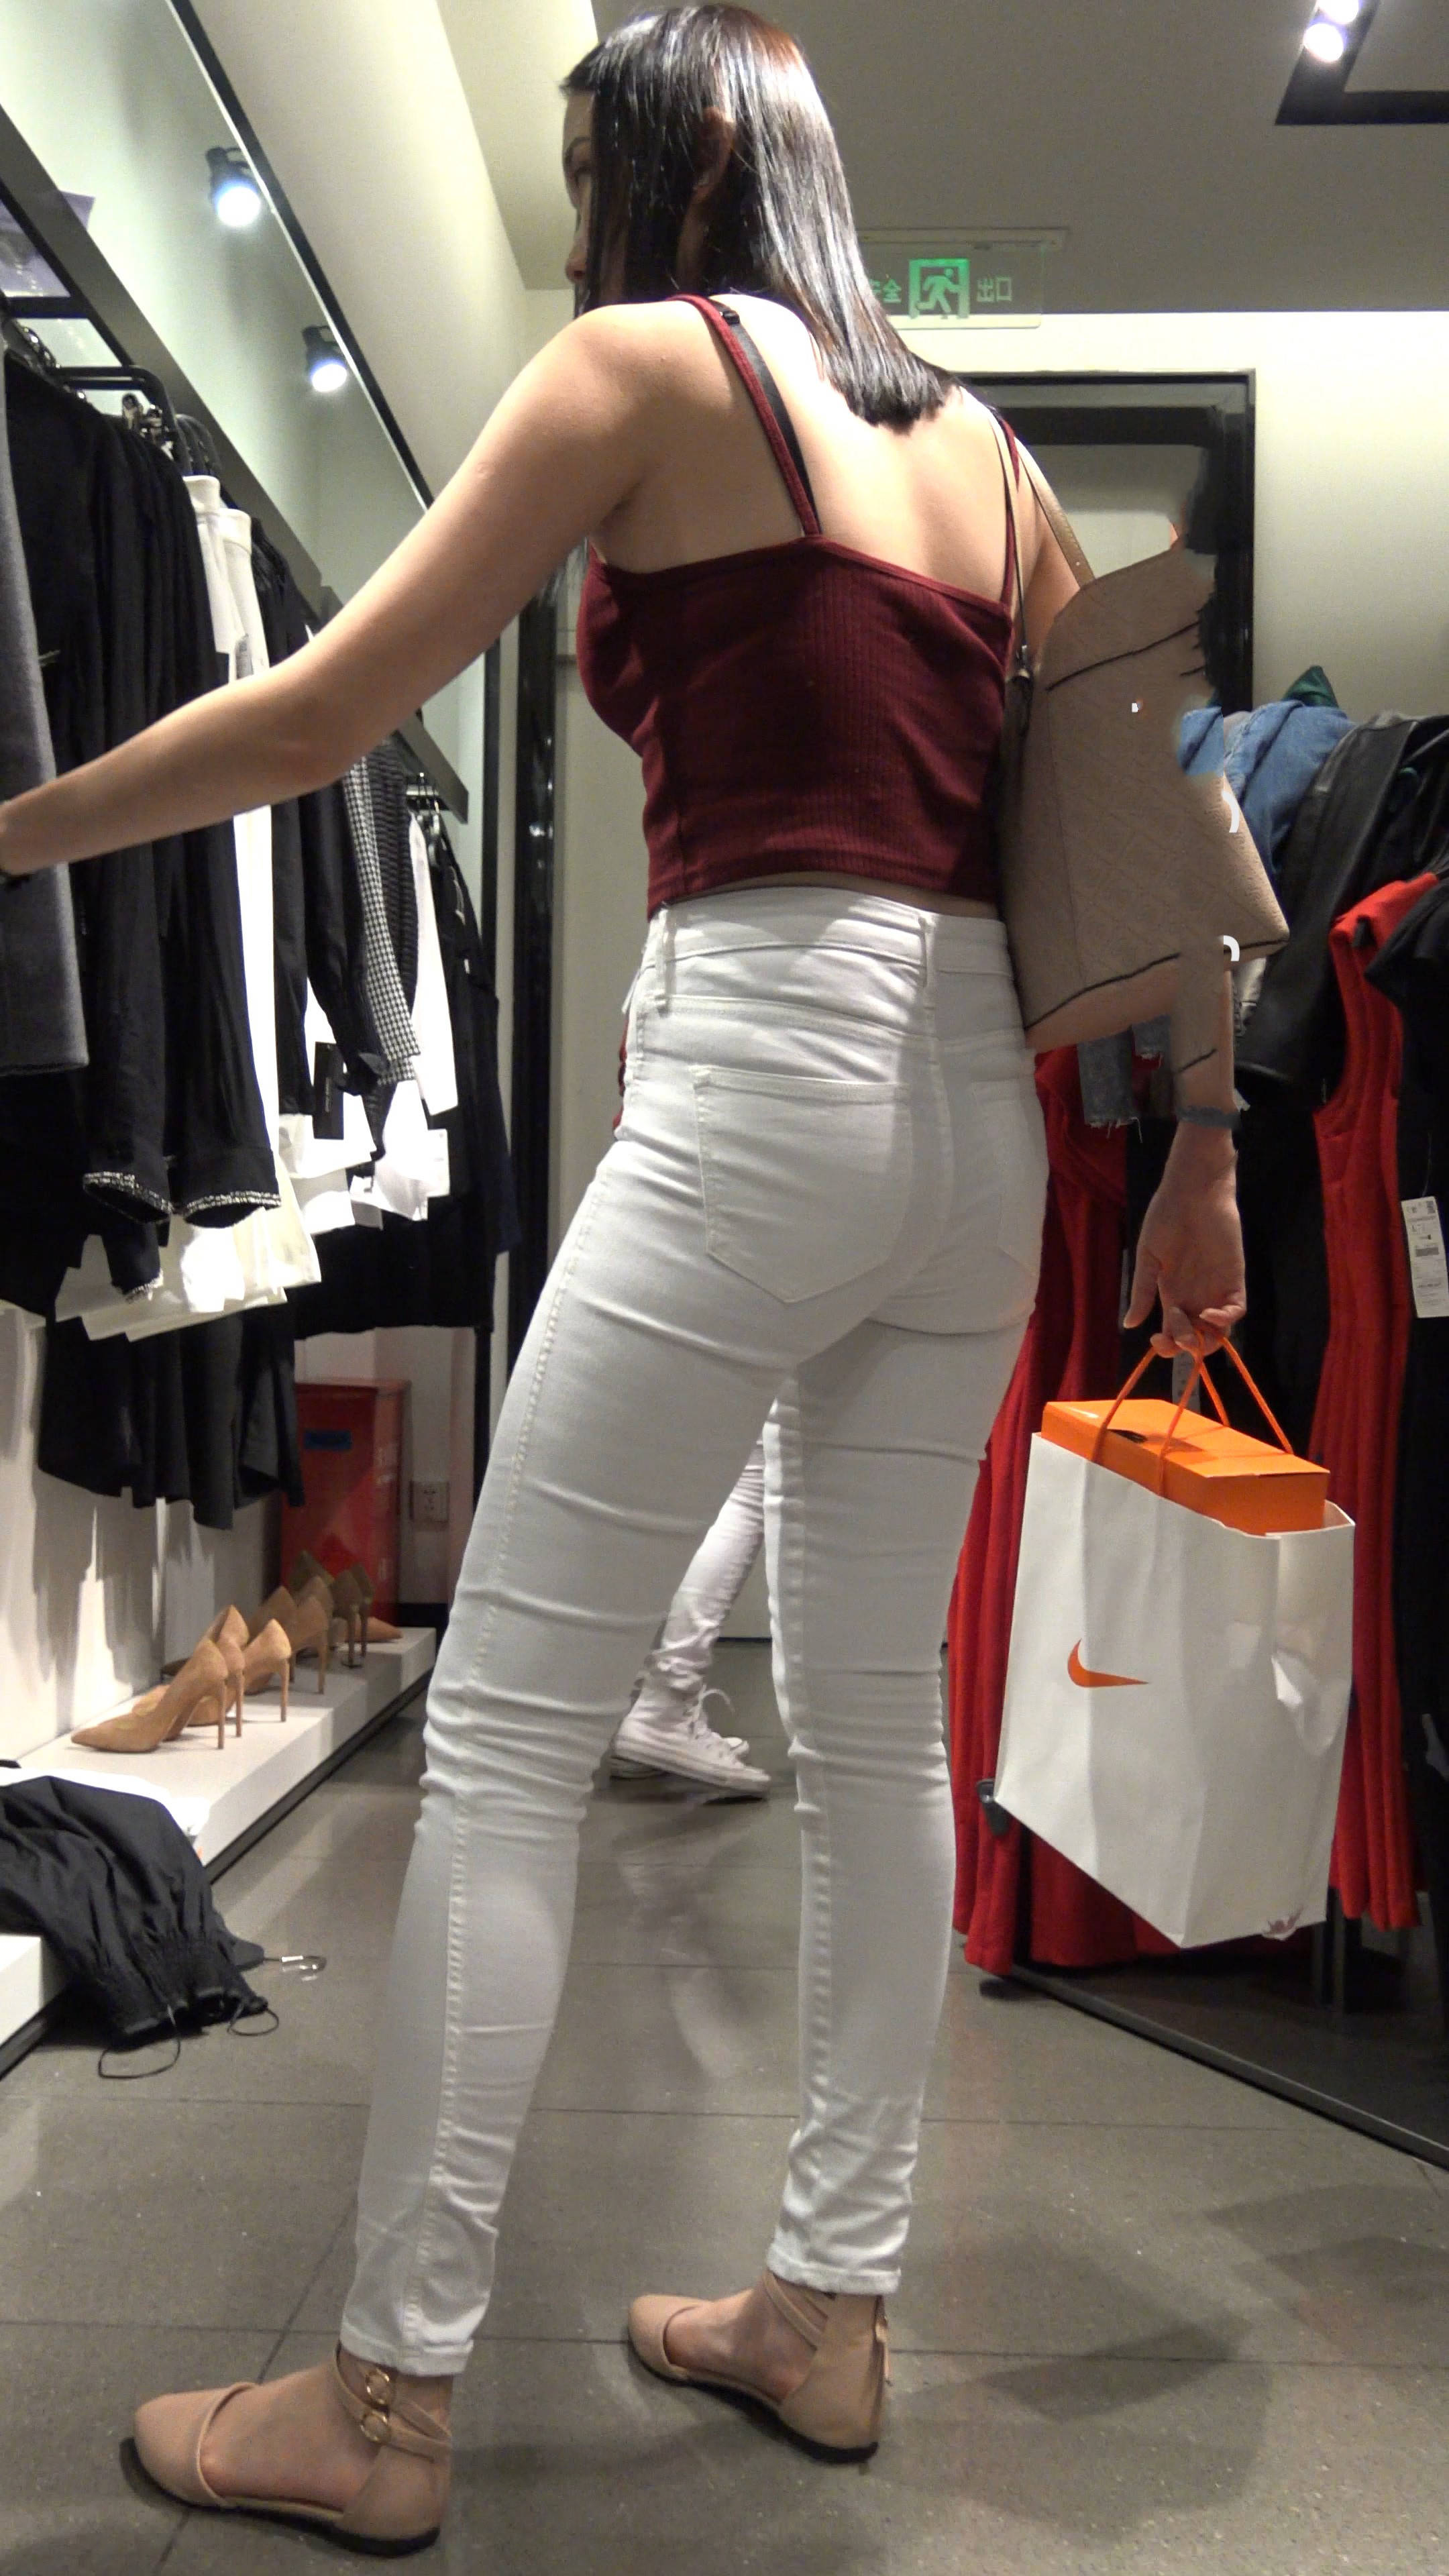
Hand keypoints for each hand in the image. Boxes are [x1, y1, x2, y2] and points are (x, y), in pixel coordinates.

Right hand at [1122, 1126, 1245, 1356]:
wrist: (1193, 1192)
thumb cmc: (1165, 1218)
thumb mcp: (1148, 1257)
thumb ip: (1142, 1291)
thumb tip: (1129, 1325)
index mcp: (1171, 1293)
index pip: (1172, 1330)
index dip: (1166, 1344)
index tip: (1156, 1339)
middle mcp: (1194, 1296)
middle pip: (1196, 1336)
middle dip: (1185, 1345)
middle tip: (1177, 1336)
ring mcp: (1215, 1289)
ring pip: (1218, 1330)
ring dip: (1207, 1340)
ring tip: (1195, 1332)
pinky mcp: (1234, 1279)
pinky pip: (1236, 1309)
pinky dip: (1225, 1319)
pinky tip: (1210, 1314)